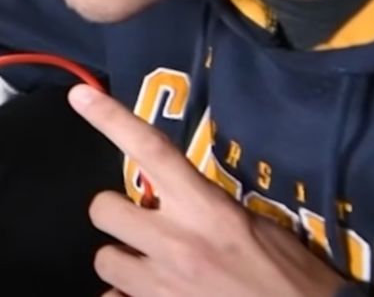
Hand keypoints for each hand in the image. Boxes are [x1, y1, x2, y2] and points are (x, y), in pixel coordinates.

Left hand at [69, 85, 346, 296]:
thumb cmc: (293, 278)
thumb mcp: (258, 228)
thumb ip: (207, 210)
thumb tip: (172, 201)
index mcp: (208, 210)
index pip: (153, 151)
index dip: (112, 120)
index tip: (80, 97)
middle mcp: (176, 242)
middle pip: (104, 208)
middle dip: (119, 215)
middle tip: (143, 227)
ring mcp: (161, 284)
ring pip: (105, 259)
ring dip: (124, 261)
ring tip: (153, 269)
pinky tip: (153, 295)